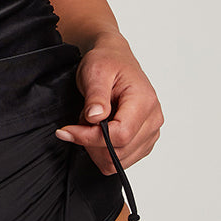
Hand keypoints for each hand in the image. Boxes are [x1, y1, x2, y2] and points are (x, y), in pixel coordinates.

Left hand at [56, 33, 163, 173]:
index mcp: (145, 101)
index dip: (90, 137)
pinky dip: (103, 150)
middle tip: (79, 120)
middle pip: (119, 152)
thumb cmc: (107, 62)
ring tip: (91, 122)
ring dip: (96, 147)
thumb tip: (95, 118)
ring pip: (119, 161)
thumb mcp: (95, 71)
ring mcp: (150, 133)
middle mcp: (153, 120)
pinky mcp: (143, 141)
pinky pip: (121, 160)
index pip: (120, 135)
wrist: (114, 59)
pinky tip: (99, 130)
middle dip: (90, 142)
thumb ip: (96, 96)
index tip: (67, 130)